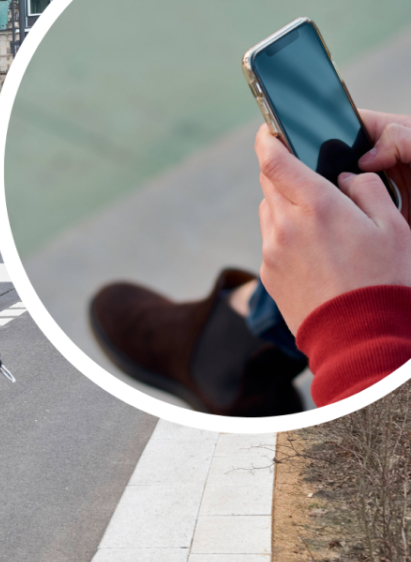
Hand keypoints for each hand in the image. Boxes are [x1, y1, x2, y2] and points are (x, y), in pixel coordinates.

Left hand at [255, 123, 410, 335]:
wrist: (358, 336)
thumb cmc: (382, 278)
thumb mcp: (391, 225)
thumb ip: (364, 190)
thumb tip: (342, 177)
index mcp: (315, 206)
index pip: (274, 160)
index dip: (267, 139)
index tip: (268, 129)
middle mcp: (284, 226)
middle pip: (269, 183)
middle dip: (283, 172)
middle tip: (306, 173)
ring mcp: (271, 252)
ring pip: (268, 211)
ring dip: (285, 204)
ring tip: (319, 218)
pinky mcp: (268, 274)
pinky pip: (270, 241)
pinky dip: (285, 233)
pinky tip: (314, 248)